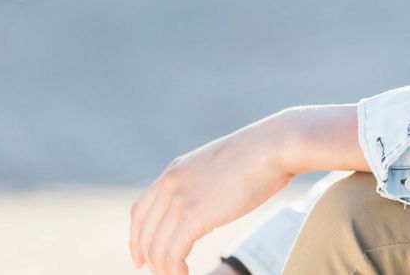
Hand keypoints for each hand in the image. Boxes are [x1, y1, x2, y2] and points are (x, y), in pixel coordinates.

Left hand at [129, 114, 294, 274]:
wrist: (273, 146)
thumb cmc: (260, 154)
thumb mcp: (220, 166)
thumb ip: (205, 183)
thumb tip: (212, 200)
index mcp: (174, 171)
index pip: (140, 212)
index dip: (136, 240)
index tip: (141, 259)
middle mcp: (170, 184)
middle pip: (144, 234)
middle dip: (150, 260)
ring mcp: (179, 199)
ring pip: (157, 248)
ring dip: (164, 270)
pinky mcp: (194, 216)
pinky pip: (173, 254)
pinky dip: (175, 272)